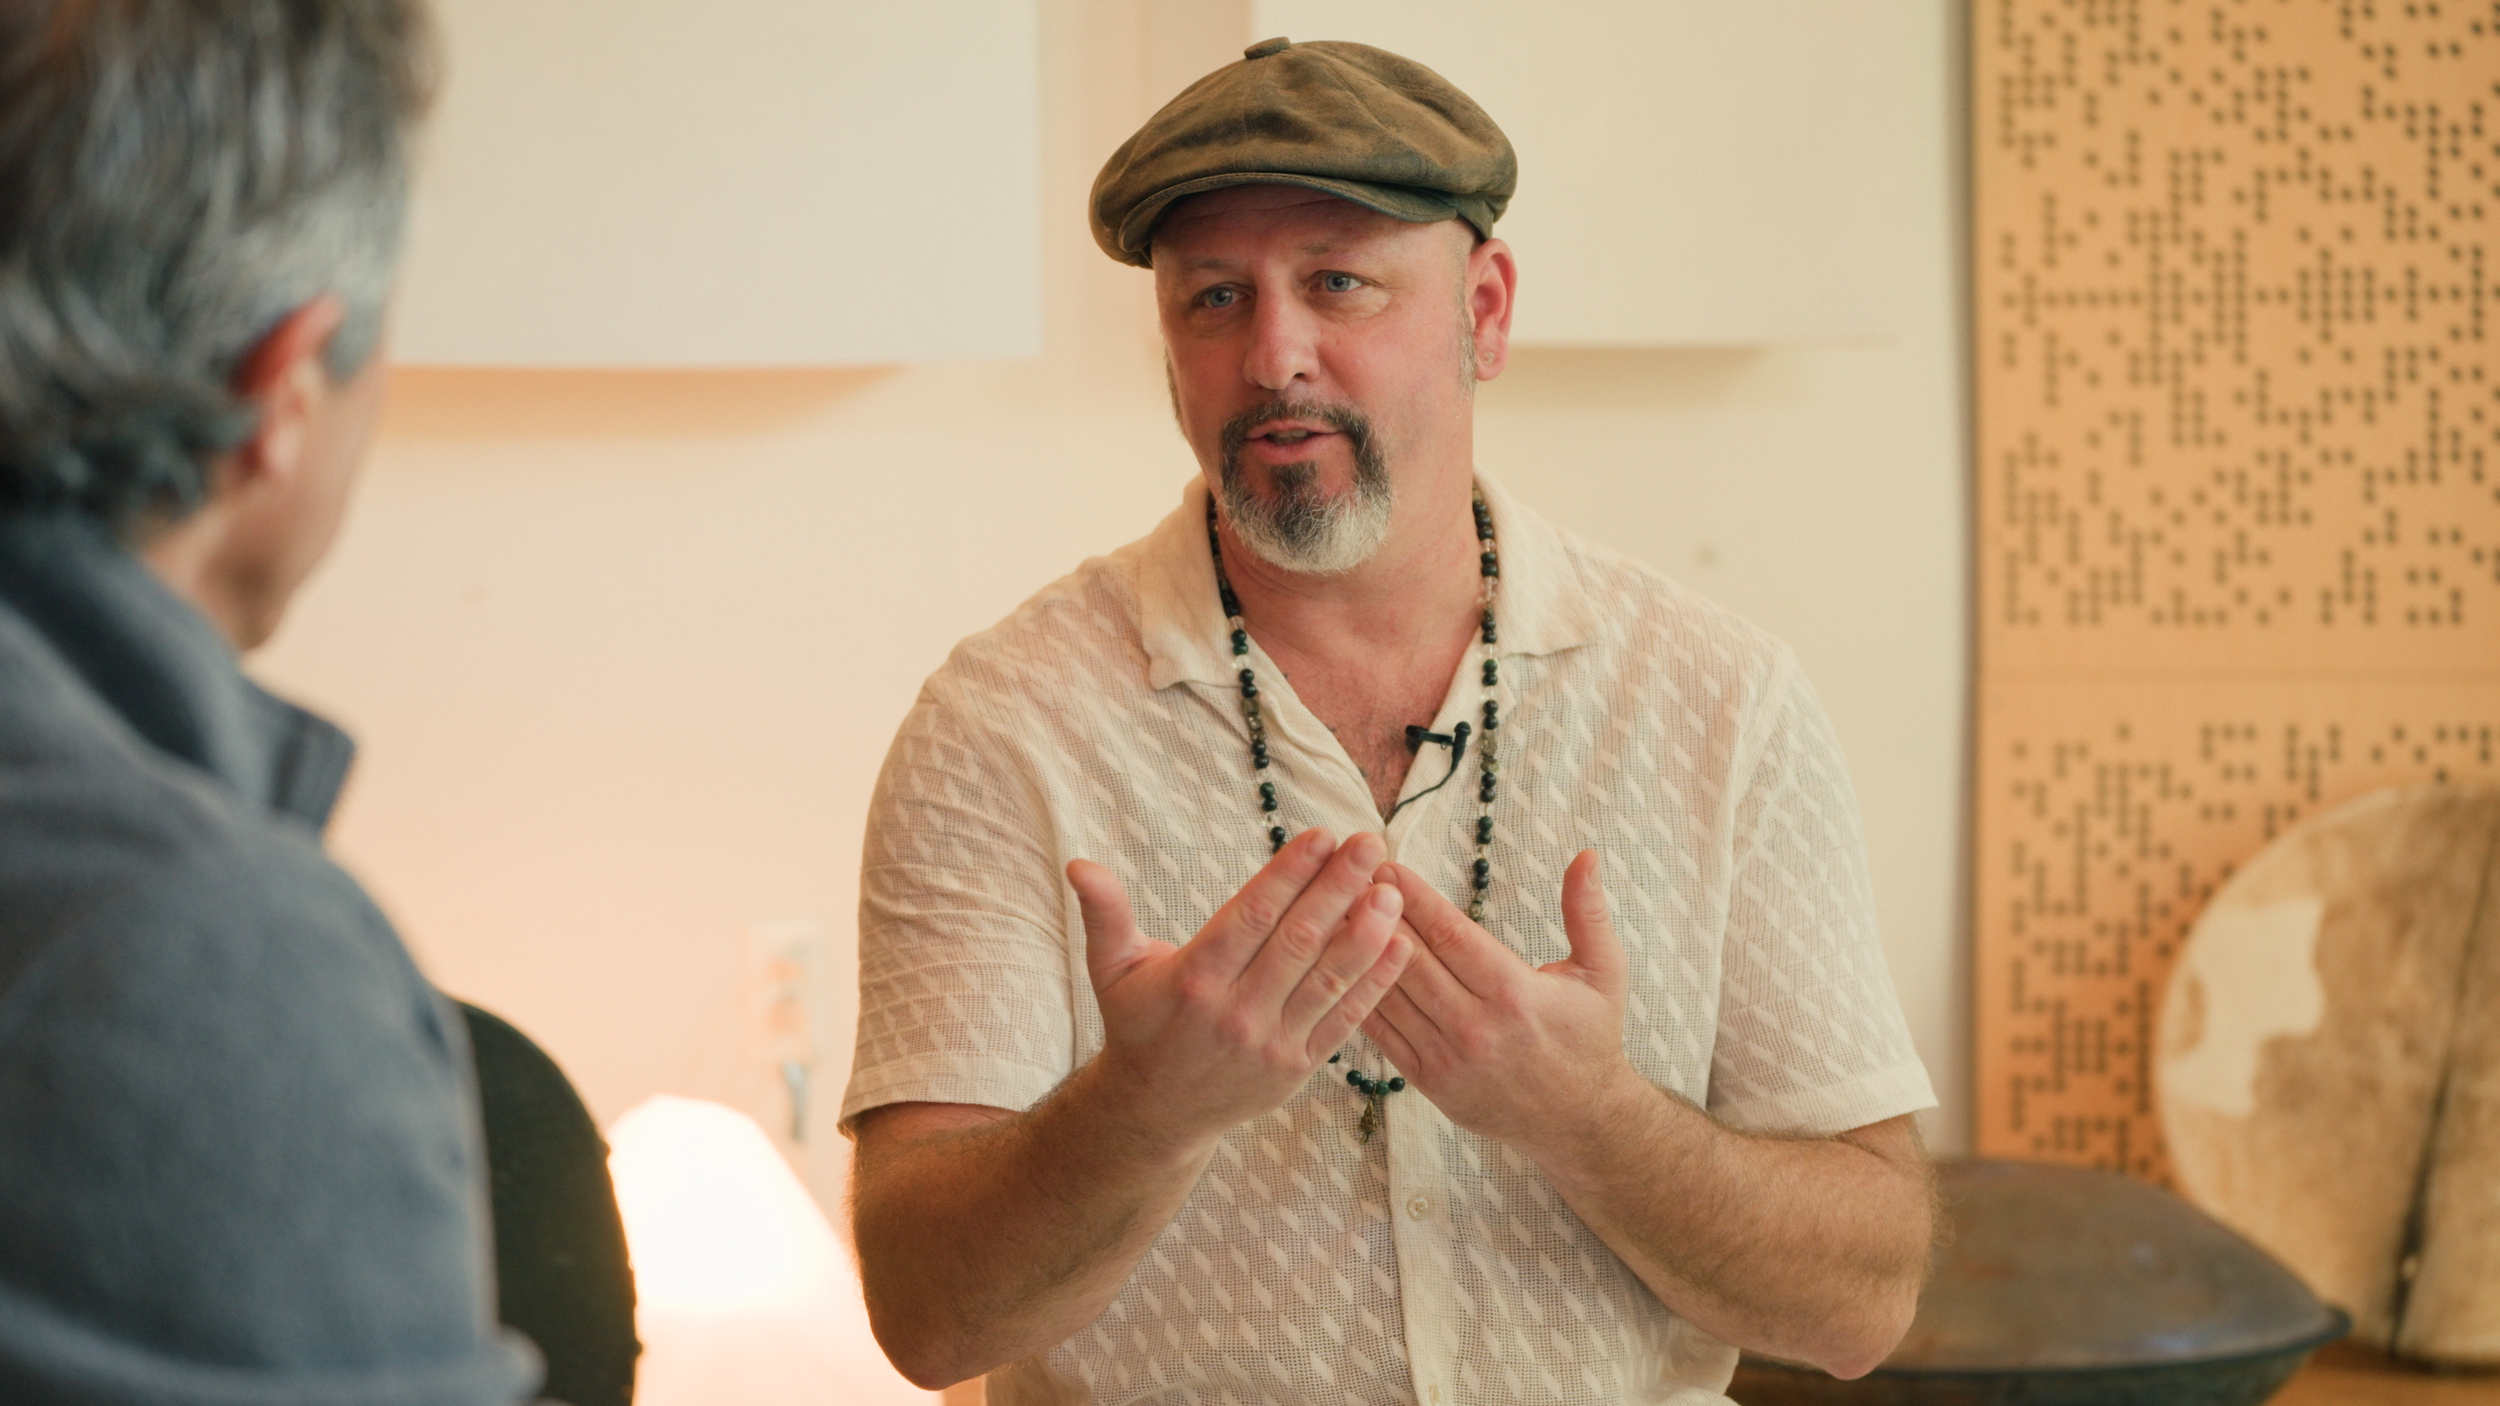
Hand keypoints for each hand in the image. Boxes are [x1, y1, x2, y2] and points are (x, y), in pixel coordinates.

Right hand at [1068, 829, 1411, 1150]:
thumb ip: (1104, 914)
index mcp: (1194, 979)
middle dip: (1338, 888)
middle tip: (1370, 843)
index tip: (1322, 835)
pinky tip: (1402, 945)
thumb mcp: (1112, 969)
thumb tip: (1077, 863)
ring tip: (1393, 889)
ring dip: (1366, 932)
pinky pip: (1344, 1021)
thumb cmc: (1137, 1025)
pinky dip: (1376, 984)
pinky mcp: (1297, 1069)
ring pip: (1327, 979)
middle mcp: (1235, 1012)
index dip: (1290, 874)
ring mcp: (1270, 1044)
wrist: (1156, 1113)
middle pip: (1297, 940)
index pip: (1251, 916)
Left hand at [1362, 850, 1633, 1152]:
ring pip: (1392, 996)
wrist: (1580, 1121)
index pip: (1452, 936)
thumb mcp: (1603, 972)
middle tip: (1348, 877)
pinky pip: (1385, 1035)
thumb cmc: (1590, 1037)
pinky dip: (1360, 999)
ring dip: (1359, 953)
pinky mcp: (1431, 1083)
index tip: (1388, 866)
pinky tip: (1340, 967)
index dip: (1416, 899)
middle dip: (1378, 915)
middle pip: (1413, 961)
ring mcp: (1449, 1060)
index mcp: (1514, 994)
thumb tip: (1586, 855)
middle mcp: (1476, 1028)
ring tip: (1333, 913)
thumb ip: (1588, 912)